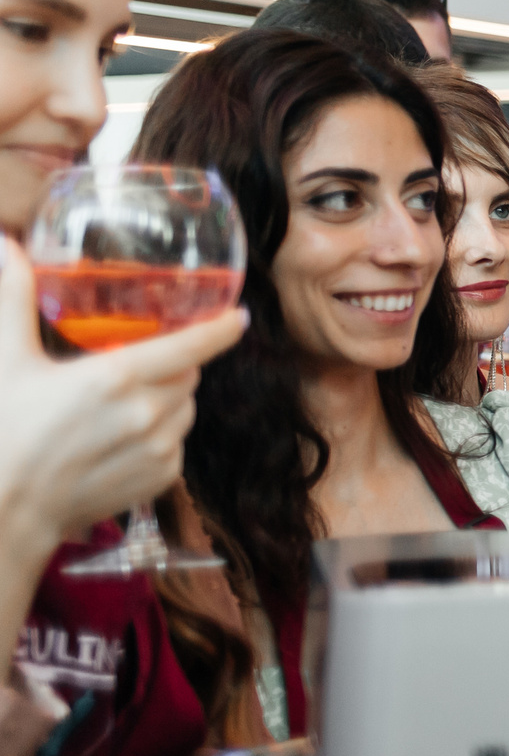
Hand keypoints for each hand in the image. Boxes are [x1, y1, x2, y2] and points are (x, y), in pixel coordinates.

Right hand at [0, 237, 244, 540]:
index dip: (220, 328)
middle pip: (187, 373)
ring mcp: (161, 450)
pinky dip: (161, 433)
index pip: (191, 345)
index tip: (238, 316)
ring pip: (186, 407)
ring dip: (167, 397)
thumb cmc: (2, 431)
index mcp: (117, 377)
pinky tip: (120, 436)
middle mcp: (150, 413)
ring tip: (121, 402)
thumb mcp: (6, 358)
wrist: (6, 509)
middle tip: (133, 362)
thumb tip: (6, 246)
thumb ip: (14, 299)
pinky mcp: (162, 480)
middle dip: (170, 362)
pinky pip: (178, 443)